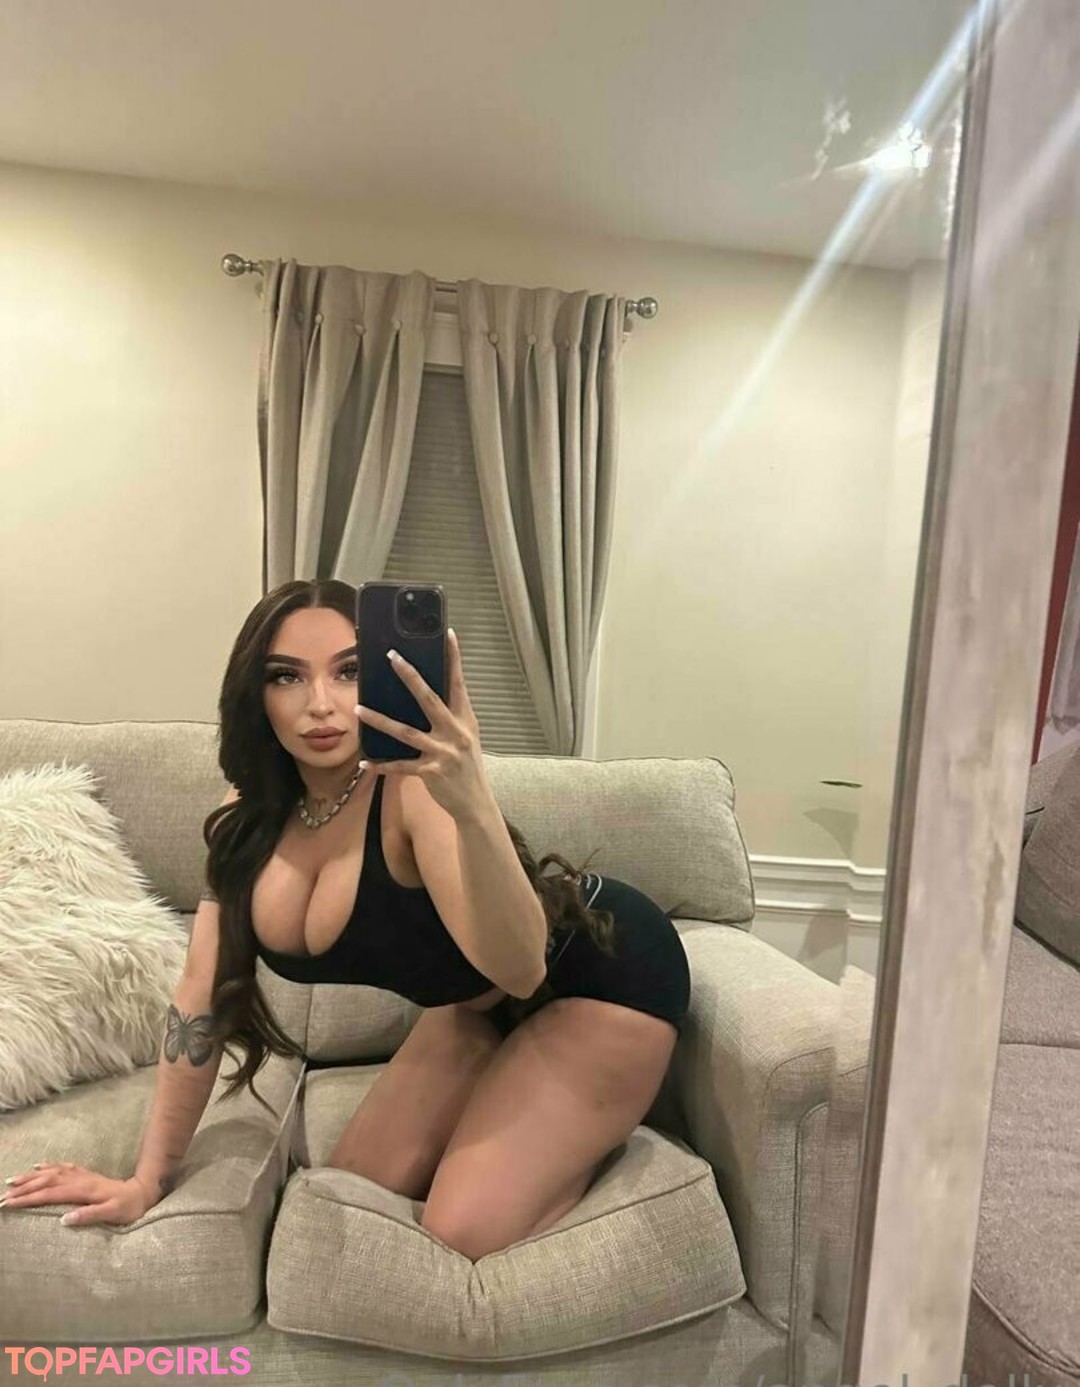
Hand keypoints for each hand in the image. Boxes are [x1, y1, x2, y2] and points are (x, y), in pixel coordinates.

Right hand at [1, 1163, 157, 1226]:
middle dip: (23, 1188)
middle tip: (3, 1196)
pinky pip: (63, 1167)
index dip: (28, 1198)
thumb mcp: (113, 1214)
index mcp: (84, 1190)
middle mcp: (80, 1179)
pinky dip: (49, 1166)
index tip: (9, 1203)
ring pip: (52, 1172)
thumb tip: (65, 1220)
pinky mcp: (85, 1175)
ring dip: (32, 1176)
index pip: (50, 1194)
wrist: (143, 1193)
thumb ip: (90, 1216)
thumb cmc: (128, 1208)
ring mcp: (82, 1175)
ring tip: (12, 1181)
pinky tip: (39, 1166)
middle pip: (47, 1181)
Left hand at [355, 629, 491, 821]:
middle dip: (410, 676)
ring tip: (359, 707)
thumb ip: (450, 716)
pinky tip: (363, 762)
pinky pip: (401, 767)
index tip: (448, 634)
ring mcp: (444, 752)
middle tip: (391, 657)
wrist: (476, 803)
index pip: (459, 683)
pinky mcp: (431, 773)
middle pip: (429, 699)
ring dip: (380, 720)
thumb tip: (425, 694)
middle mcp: (456, 732)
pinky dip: (381, 765)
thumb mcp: (466, 736)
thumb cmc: (467, 767)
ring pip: (406, 732)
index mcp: (465, 719)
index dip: (454, 658)